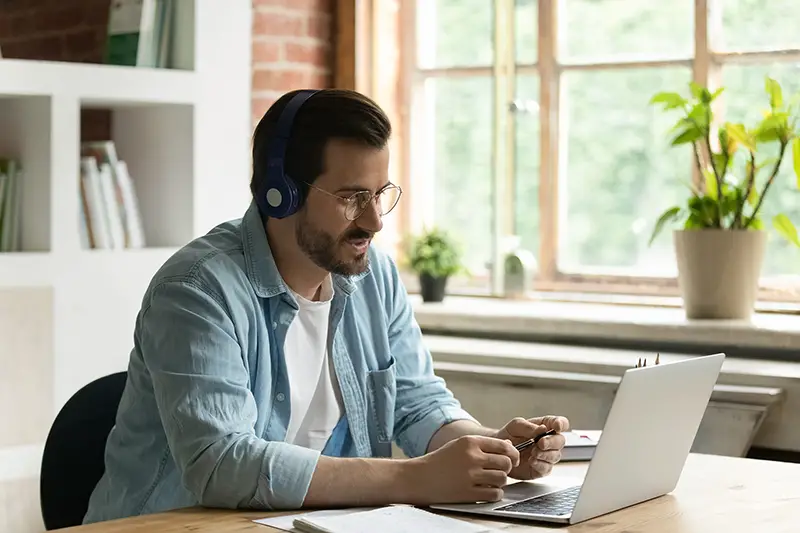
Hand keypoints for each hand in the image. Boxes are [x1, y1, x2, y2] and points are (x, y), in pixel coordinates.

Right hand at [405, 435, 519, 504]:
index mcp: (470, 442)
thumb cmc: (440, 462)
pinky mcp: (468, 493)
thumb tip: (509, 449)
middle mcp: (472, 457)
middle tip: (500, 472)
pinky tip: (486, 491)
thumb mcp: (459, 445)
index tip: (511, 460)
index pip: (504, 446)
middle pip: (506, 463)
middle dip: (506, 469)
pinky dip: (494, 494)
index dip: (512, 454)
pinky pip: (494, 494)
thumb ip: (482, 445)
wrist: (419, 478)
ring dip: (500, 482)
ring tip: (490, 482)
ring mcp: (470, 475)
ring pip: (502, 479)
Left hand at [494, 415, 569, 479]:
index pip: (561, 423)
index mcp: (546, 426)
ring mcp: (546, 456)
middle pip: (560, 441)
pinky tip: (532, 461)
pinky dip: (540, 464)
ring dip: (545, 454)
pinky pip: (546, 468)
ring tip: (533, 453)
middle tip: (541, 443)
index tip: (556, 427)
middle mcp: (549, 441)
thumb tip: (543, 429)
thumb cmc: (509, 435)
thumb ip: (528, 427)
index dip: (561, 424)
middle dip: (552, 442)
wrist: (499, 451)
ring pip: (555, 456)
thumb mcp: (516, 426)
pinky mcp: (541, 469)